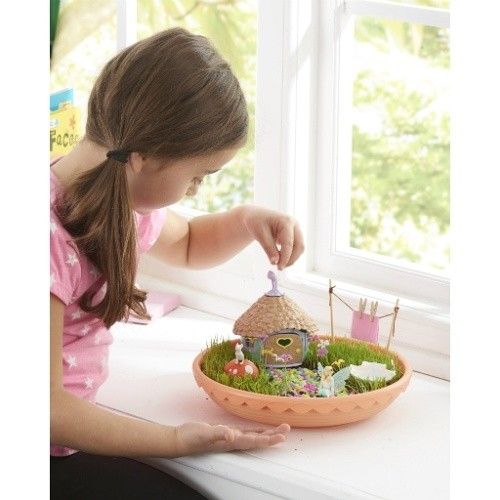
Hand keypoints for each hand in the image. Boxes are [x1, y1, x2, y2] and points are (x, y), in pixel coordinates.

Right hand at [173, 422, 290, 455]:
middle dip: (273, 435)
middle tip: (287, 429)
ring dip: (267, 434)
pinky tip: (259, 430)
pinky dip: (254, 431)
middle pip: (258, 439)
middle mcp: (233, 441)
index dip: (268, 439)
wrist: (180, 439)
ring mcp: (230, 438)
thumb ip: (218, 433)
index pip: (254, 441)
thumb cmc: (191, 437)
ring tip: (280, 430)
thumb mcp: (204, 433)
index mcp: (231, 441)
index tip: (281, 436)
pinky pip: (244, 432)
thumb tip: (231, 434)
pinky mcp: (225, 433)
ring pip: (253, 436)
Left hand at [241, 205, 304, 269]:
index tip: (279, 267)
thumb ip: (268, 248)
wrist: (256, 216)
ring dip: (291, 258)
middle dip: (291, 259)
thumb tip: (275, 262)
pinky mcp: (294, 235)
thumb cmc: (256, 222)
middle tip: (279, 268)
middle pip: (299, 246)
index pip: (289, 243)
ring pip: (299, 248)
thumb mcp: (260, 235)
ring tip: (278, 264)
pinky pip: (295, 248)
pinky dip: (289, 255)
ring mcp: (296, 230)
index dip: (286, 257)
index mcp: (286, 222)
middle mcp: (294, 225)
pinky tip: (280, 259)